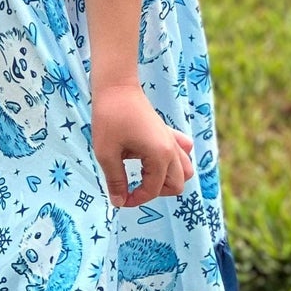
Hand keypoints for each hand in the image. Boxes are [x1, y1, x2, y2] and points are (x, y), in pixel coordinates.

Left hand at [91, 82, 194, 208]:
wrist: (116, 87)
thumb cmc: (109, 117)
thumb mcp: (106, 153)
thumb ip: (115, 180)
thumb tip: (119, 202)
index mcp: (159, 155)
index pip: (153, 189)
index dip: (135, 199)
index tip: (119, 199)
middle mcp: (171, 150)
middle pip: (177, 184)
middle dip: (154, 192)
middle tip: (132, 188)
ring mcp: (172, 140)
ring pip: (184, 170)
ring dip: (167, 179)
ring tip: (144, 176)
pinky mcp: (167, 132)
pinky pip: (182, 152)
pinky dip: (174, 161)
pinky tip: (156, 159)